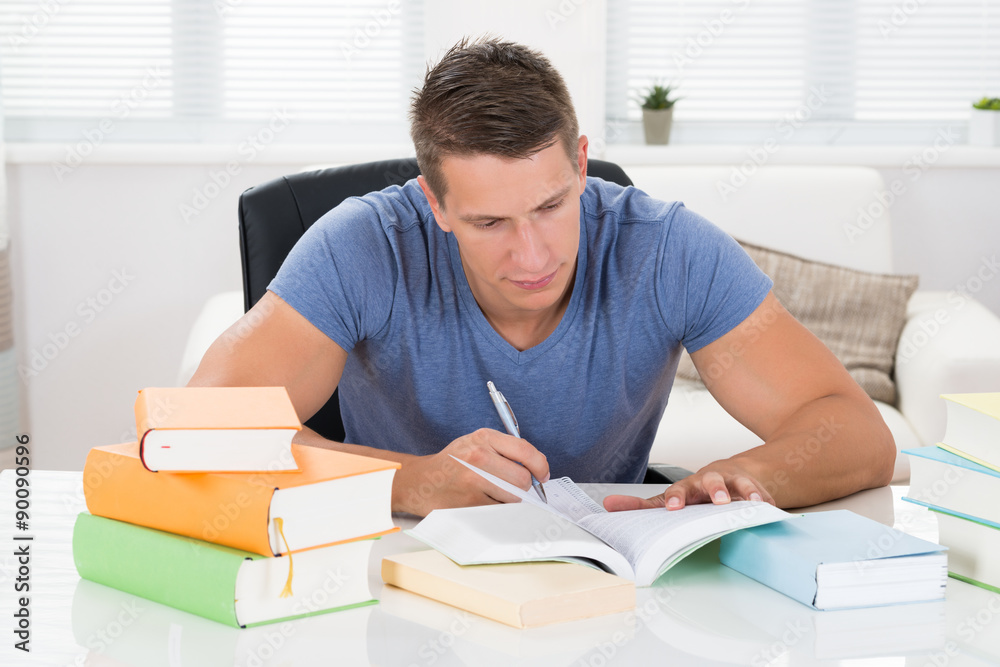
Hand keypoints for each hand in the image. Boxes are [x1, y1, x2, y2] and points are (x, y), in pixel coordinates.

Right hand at [393, 428, 548, 515]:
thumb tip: (536, 469)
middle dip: (524, 487)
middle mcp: (478, 456)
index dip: (540, 466)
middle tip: (514, 488)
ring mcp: (473, 481)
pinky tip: (482, 502)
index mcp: (483, 438)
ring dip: (509, 500)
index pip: (525, 450)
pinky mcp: (469, 502)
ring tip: (492, 494)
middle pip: (523, 479)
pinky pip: (498, 511)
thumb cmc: (453, 463)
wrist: (420, 480)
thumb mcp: (475, 443)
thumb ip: (504, 450)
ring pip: (513, 497)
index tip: (542, 475)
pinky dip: (496, 510)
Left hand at [602, 459, 773, 511]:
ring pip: (739, 485)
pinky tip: (770, 506)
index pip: (679, 491)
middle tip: (718, 502)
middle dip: (714, 490)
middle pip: (710, 482)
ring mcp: (734, 483)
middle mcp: (711, 482)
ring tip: (752, 504)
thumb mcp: (672, 498)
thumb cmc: (699, 490)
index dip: (676, 498)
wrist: (734, 474)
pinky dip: (766, 499)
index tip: (673, 508)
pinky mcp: (755, 488)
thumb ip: (641, 505)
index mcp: (689, 487)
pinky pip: (762, 493)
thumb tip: (607, 505)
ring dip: (744, 493)